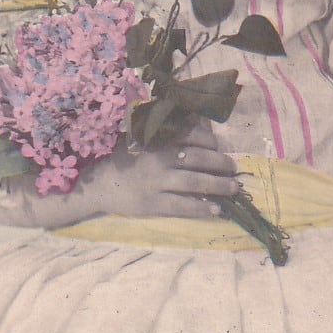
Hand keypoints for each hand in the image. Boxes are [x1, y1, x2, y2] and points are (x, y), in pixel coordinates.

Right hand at [83, 122, 241, 221]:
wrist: (99, 185)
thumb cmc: (123, 159)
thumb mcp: (141, 137)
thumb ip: (166, 130)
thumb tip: (199, 122)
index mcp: (156, 140)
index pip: (191, 135)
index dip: (209, 141)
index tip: (218, 147)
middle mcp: (159, 160)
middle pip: (198, 160)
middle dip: (220, 164)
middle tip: (233, 168)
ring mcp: (156, 183)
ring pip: (194, 183)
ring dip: (218, 186)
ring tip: (233, 188)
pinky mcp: (153, 204)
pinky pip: (183, 206)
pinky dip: (201, 208)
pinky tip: (216, 210)